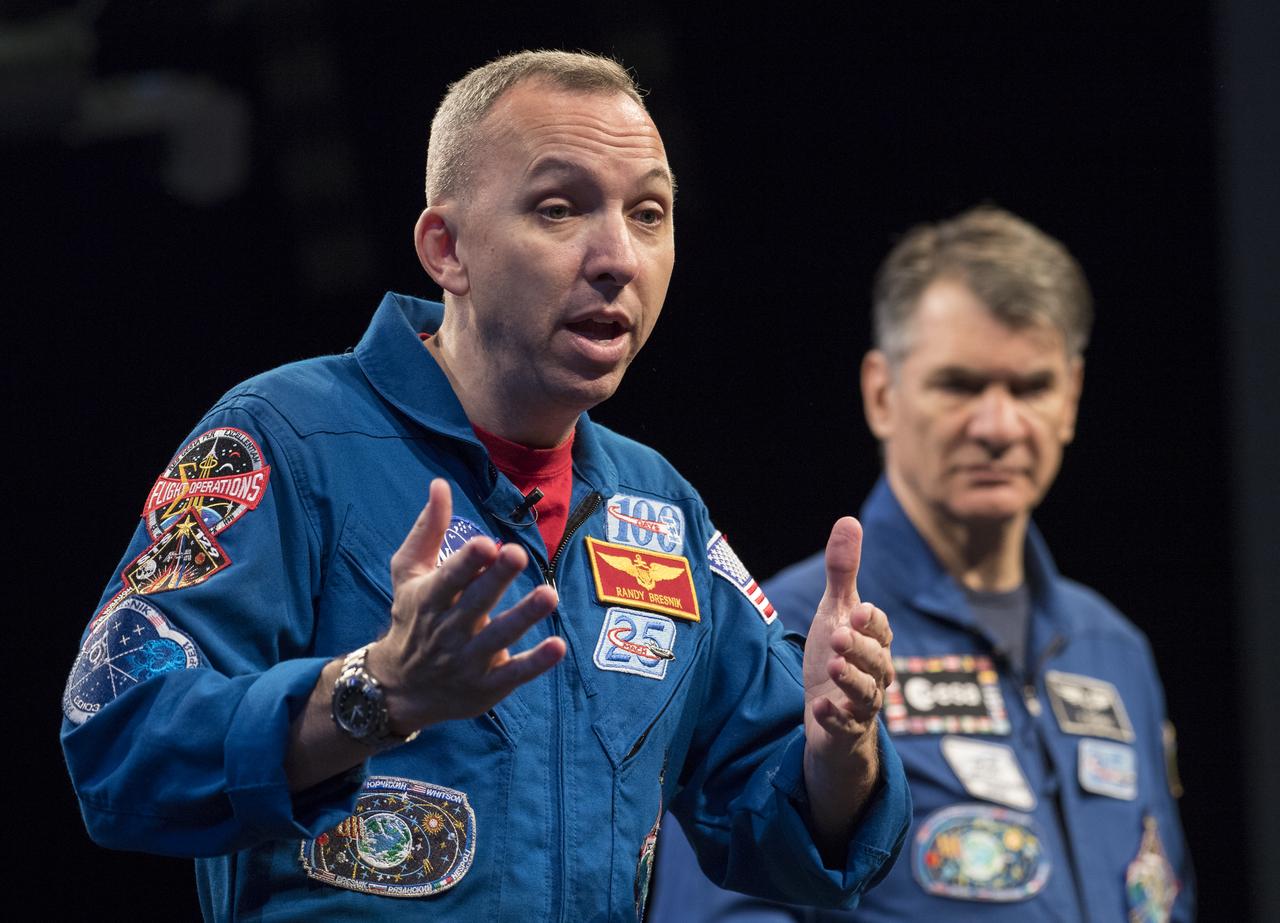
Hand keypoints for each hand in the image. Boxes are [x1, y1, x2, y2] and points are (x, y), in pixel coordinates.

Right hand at [368, 478, 565, 732]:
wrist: (399, 688)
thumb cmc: (412, 617)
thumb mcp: (409, 573)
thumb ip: (428, 530)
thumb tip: (441, 483)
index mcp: (430, 599)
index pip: (448, 578)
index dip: (466, 562)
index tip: (485, 543)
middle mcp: (449, 630)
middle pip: (475, 603)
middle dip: (495, 580)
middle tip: (516, 553)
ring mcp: (469, 660)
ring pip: (499, 637)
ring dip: (524, 616)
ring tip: (549, 595)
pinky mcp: (487, 685)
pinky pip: (514, 674)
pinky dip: (535, 663)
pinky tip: (558, 647)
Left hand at [801, 516, 893, 849]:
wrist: (827, 712)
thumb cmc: (836, 655)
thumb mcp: (835, 612)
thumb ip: (843, 571)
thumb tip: (849, 519)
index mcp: (874, 642)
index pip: (880, 628)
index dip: (871, 620)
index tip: (857, 608)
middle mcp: (875, 673)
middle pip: (877, 661)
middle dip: (862, 648)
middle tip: (841, 635)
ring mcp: (862, 703)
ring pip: (868, 694)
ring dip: (852, 681)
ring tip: (835, 667)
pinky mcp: (845, 729)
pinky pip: (846, 727)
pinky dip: (834, 718)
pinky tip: (820, 709)